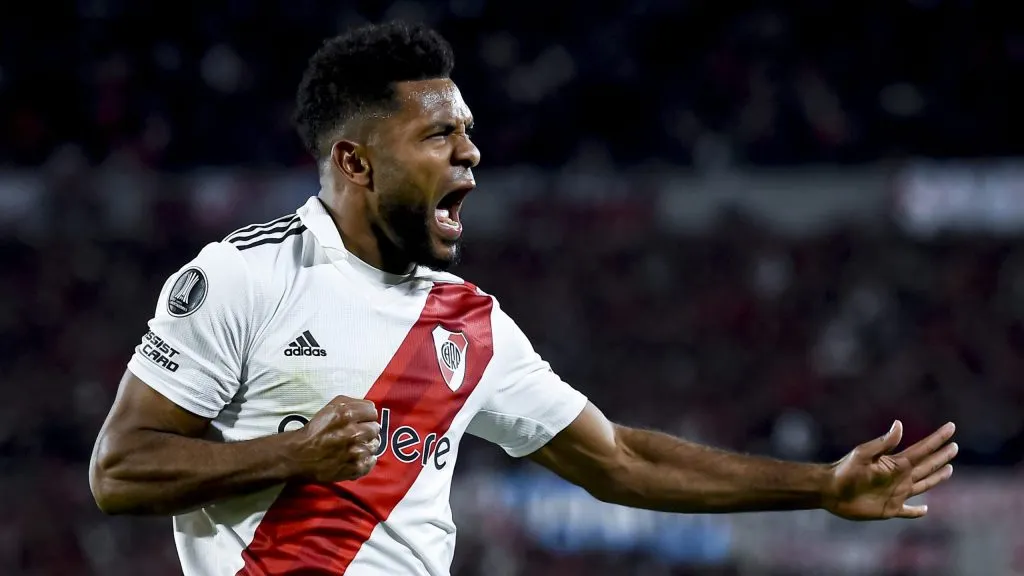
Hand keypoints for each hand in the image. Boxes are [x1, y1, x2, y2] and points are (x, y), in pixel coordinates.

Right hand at [293, 396, 380, 482]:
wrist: (299, 455)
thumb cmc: (314, 430)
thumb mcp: (330, 407)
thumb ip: (351, 402)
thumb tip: (369, 407)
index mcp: (347, 415)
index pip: (372, 411)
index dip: (366, 415)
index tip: (360, 420)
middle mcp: (354, 433)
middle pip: (375, 428)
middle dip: (367, 429)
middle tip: (357, 433)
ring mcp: (356, 452)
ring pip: (375, 445)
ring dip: (367, 444)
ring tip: (355, 446)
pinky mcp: (356, 468)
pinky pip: (371, 462)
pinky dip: (366, 460)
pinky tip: (356, 457)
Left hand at [823, 420, 956, 520]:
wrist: (830, 491)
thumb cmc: (845, 470)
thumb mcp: (863, 454)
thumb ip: (883, 443)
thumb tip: (899, 424)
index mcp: (896, 463)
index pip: (922, 449)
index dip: (937, 439)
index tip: (951, 427)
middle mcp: (900, 477)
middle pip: (926, 466)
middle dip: (941, 456)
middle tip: (954, 446)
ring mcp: (896, 493)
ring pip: (923, 485)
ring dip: (936, 478)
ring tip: (948, 469)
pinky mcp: (890, 509)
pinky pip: (908, 511)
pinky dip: (918, 512)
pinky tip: (926, 509)